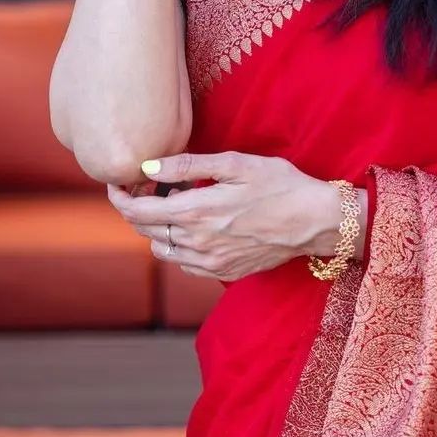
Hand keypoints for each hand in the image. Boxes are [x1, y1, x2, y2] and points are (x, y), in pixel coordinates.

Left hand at [105, 150, 344, 282]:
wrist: (316, 222)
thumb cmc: (280, 185)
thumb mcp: (236, 164)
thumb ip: (188, 166)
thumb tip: (149, 166)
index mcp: (196, 212)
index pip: (137, 211)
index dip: (120, 195)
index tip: (120, 182)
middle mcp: (196, 242)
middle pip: (144, 230)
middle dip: (136, 207)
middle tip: (147, 186)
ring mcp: (209, 262)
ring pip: (160, 248)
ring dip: (157, 227)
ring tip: (176, 205)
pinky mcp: (222, 272)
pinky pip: (182, 263)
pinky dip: (177, 244)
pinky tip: (196, 226)